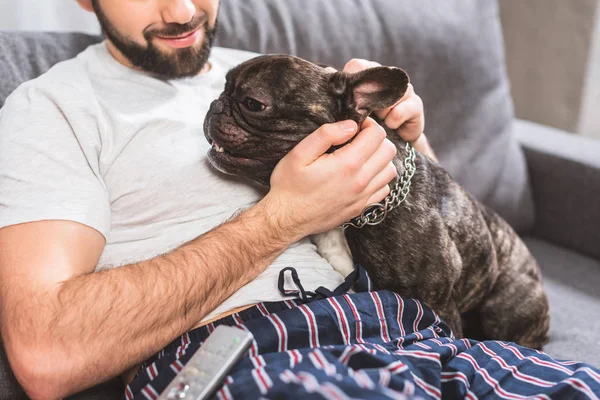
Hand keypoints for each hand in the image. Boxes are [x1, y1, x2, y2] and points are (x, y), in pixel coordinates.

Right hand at [264, 118, 396, 237]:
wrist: (286, 219)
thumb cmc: (289, 185)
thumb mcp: (299, 153)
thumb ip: (327, 134)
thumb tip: (351, 125)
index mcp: (347, 164)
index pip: (377, 135)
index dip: (368, 124)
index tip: (355, 126)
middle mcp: (360, 181)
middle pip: (389, 151)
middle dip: (376, 139)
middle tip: (358, 139)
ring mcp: (363, 197)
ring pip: (390, 170)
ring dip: (380, 158)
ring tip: (361, 156)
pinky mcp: (361, 208)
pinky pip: (384, 189)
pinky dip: (378, 178)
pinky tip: (362, 174)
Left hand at [343, 59, 437, 161]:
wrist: (388, 146)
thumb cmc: (364, 127)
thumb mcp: (349, 112)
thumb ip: (340, 97)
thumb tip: (327, 75)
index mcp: (368, 76)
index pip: (357, 65)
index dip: (351, 79)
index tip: (347, 97)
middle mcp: (387, 79)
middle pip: (377, 75)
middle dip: (368, 96)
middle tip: (363, 110)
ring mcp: (403, 90)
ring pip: (392, 92)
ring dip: (382, 109)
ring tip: (379, 119)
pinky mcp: (415, 105)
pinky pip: (404, 108)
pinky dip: (394, 118)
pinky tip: (391, 125)